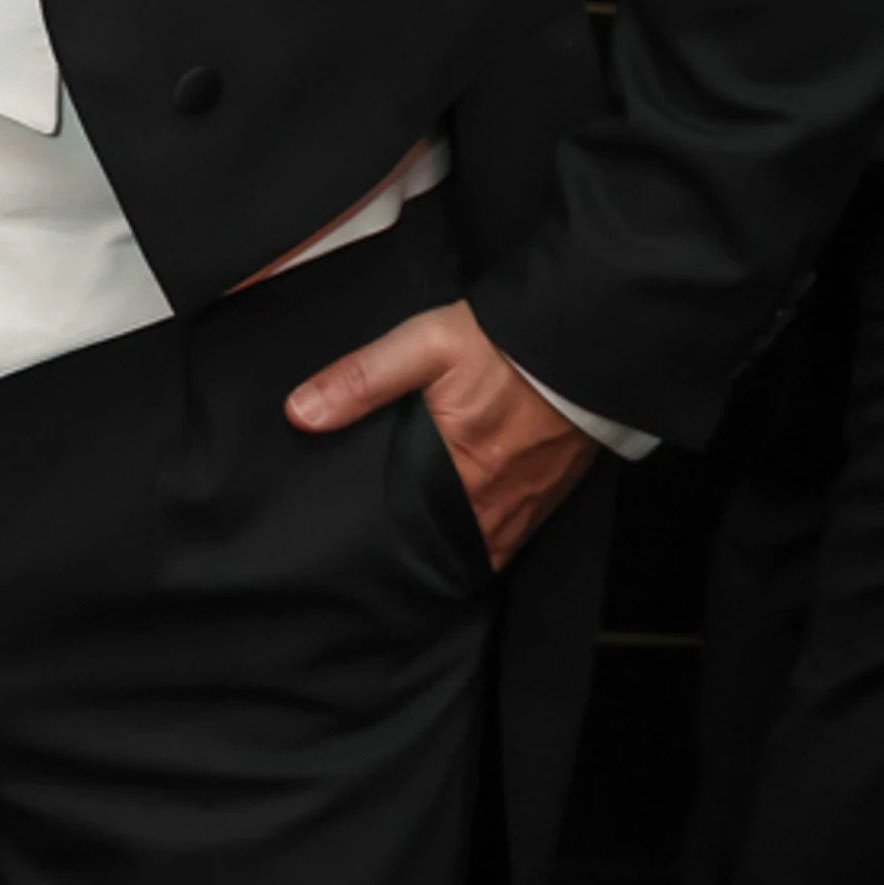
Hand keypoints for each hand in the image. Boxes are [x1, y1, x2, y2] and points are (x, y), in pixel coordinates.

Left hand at [284, 296, 593, 568]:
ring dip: (452, 545)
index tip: (356, 541)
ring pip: (479, 546)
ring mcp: (527, 504)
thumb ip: (361, 380)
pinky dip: (488, 536)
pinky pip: (513, 536)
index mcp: (458, 473)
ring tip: (421, 537)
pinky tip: (467, 519)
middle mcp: (494, 501)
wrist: (582, 336)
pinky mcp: (551, 494)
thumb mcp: (423, 345)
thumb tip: (301, 412)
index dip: (382, 539)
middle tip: (383, 544)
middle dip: (415, 549)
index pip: (408, 531)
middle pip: (444, 545)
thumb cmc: (505, 344)